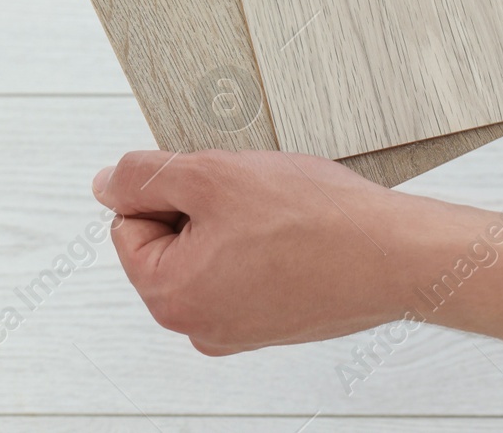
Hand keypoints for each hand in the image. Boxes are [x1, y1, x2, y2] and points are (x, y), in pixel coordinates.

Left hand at [90, 150, 502, 354]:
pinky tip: (293, 231)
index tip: (216, 189)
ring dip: (232, 220)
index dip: (168, 190)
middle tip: (249, 198)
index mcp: (170, 298)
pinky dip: (261, 241)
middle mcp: (198, 326)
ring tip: (276, 214)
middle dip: (200, 207)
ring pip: (208, 247)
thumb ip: (142, 177)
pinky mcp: (271, 320)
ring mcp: (236, 328)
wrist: (396, 254)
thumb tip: (106, 185)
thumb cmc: (316, 221)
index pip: (127, 223)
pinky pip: (243, 265)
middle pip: (166, 238)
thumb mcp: (209, 175)